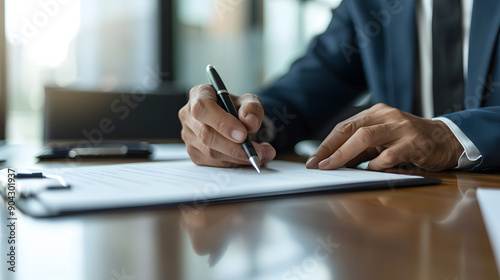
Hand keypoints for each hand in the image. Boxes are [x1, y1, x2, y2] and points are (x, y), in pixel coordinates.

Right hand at [179, 84, 275, 167]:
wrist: (234, 121)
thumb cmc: (238, 108)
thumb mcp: (249, 101)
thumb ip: (252, 108)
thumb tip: (249, 123)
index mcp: (199, 95)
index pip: (203, 108)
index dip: (222, 123)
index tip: (243, 134)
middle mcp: (189, 116)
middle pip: (206, 135)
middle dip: (235, 147)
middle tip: (259, 151)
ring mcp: (189, 136)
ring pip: (210, 152)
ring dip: (238, 157)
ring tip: (261, 155)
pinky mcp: (194, 153)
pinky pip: (213, 163)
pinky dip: (234, 163)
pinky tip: (247, 158)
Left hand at [306, 103, 463, 170]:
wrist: (445, 140)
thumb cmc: (408, 141)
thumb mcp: (382, 141)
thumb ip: (360, 149)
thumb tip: (332, 163)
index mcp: (376, 113)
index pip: (344, 127)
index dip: (326, 144)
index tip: (313, 160)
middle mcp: (387, 116)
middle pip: (351, 129)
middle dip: (329, 148)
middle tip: (316, 164)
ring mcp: (401, 128)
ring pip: (366, 137)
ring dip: (345, 154)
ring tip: (332, 167)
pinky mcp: (414, 142)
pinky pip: (389, 155)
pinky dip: (375, 164)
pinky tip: (369, 171)